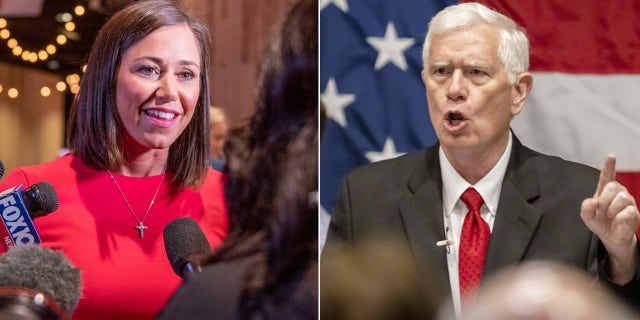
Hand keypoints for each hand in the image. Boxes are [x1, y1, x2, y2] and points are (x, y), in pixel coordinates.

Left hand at [581, 155, 639, 283]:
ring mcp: (627, 201)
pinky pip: (627, 211)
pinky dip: (619, 218)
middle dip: (605, 199)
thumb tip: (592, 201)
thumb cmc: (601, 224)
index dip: (609, 166)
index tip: (611, 156)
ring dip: (612, 209)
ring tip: (610, 216)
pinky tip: (617, 221)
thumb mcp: (587, 217)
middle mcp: (617, 193)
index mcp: (604, 192)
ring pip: (622, 197)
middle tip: (602, 210)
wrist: (611, 238)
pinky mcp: (634, 212)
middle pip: (613, 186)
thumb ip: (586, 208)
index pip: (607, 176)